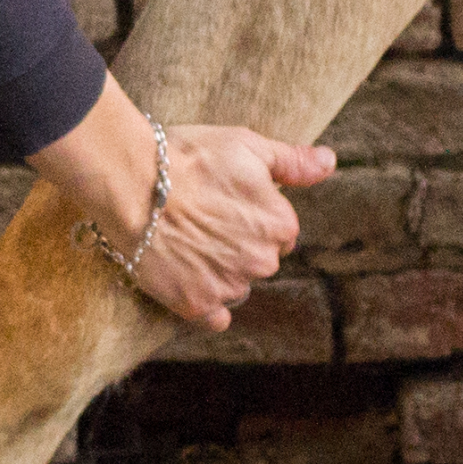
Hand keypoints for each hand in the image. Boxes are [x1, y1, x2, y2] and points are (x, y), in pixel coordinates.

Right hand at [135, 124, 335, 329]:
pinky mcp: (196, 305)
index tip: (225, 203)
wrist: (133, 183)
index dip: (252, 216)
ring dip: (219, 271)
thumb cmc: (189, 159)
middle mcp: (262, 262)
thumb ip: (293, 161)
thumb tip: (329, 162)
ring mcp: (229, 286)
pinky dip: (205, 302)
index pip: (279, 231)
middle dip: (237, 245)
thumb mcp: (248, 146)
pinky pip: (214, 317)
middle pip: (258, 260)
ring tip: (188, 243)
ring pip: (236, 285)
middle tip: (203, 220)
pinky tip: (188, 278)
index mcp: (280, 225)